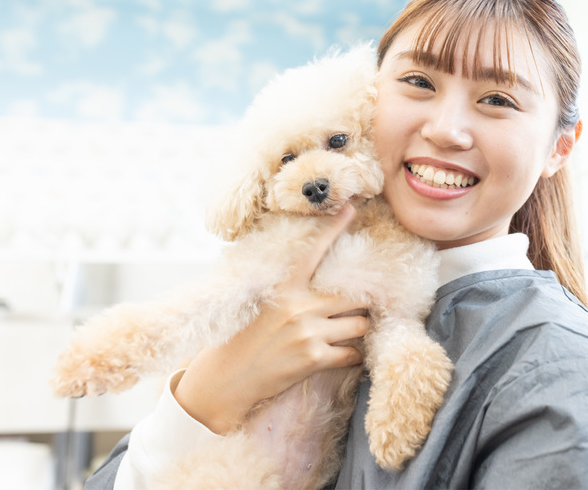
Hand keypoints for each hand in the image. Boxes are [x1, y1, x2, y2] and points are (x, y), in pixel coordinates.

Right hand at [174, 204, 368, 434]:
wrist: (228, 379)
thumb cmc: (246, 341)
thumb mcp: (264, 306)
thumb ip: (292, 293)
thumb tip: (321, 286)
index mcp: (286, 288)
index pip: (314, 252)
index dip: (334, 229)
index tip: (350, 208)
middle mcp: (300, 306)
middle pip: (356, 297)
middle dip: (360, 307)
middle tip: (353, 313)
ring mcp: (308, 332)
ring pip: (360, 326)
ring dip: (356, 333)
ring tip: (341, 337)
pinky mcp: (314, 358)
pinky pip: (353, 354)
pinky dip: (350, 358)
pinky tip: (337, 358)